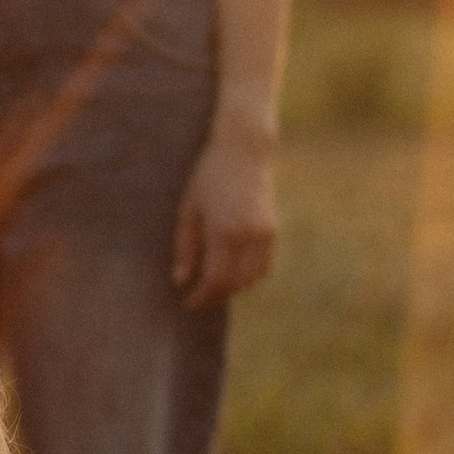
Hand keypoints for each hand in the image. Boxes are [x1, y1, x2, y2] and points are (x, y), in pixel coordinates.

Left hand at [172, 129, 279, 306]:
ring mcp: (264, 233)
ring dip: (233, 289)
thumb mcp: (188, 210)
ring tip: (213, 288)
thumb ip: (185, 247)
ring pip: (253, 278)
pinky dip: (249, 277)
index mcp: (224, 231)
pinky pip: (264, 266)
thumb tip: (181, 280)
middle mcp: (248, 235)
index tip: (188, 303)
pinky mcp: (272, 230)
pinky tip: (232, 274)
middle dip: (215, 296)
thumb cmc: (208, 177)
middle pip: (235, 283)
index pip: (215, 279)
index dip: (202, 296)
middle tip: (198, 299)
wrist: (243, 151)